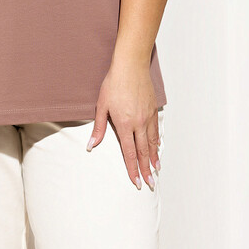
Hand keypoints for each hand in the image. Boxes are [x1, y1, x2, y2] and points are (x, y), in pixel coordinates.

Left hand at [87, 59, 159, 190]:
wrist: (131, 66)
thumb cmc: (114, 83)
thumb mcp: (102, 106)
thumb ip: (99, 128)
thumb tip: (91, 146)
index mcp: (124, 124)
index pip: (129, 153)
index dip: (133, 169)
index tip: (136, 181)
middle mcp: (139, 123)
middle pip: (143, 152)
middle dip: (146, 169)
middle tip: (150, 183)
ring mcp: (148, 116)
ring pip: (152, 142)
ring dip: (153, 158)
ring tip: (156, 169)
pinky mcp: (153, 109)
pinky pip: (155, 130)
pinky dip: (156, 142)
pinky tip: (157, 148)